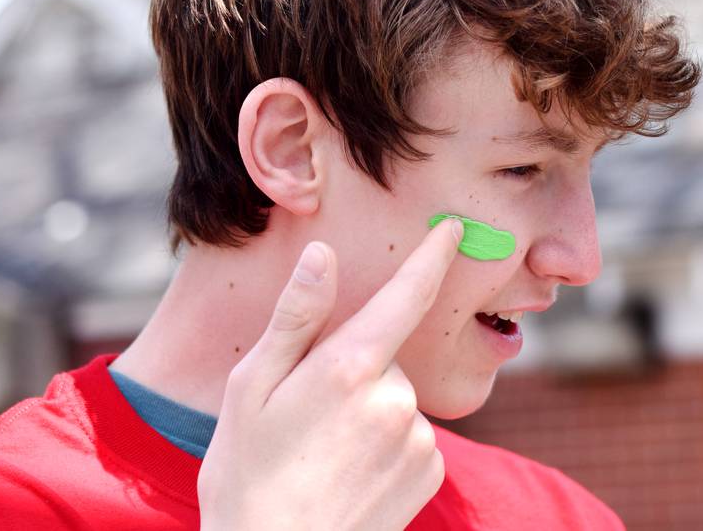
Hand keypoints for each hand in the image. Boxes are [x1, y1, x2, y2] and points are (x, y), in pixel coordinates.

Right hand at [197, 218, 463, 530]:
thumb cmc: (249, 473)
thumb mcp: (252, 388)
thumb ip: (294, 318)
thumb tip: (322, 256)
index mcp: (347, 368)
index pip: (404, 297)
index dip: (432, 257)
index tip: (453, 228)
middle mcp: (394, 398)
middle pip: (384, 355)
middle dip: (354, 368)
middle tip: (307, 413)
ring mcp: (417, 438)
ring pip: (398, 396)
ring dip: (369, 408)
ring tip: (325, 451)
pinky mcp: (430, 471)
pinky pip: (414, 433)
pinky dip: (389, 440)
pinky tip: (352, 471)